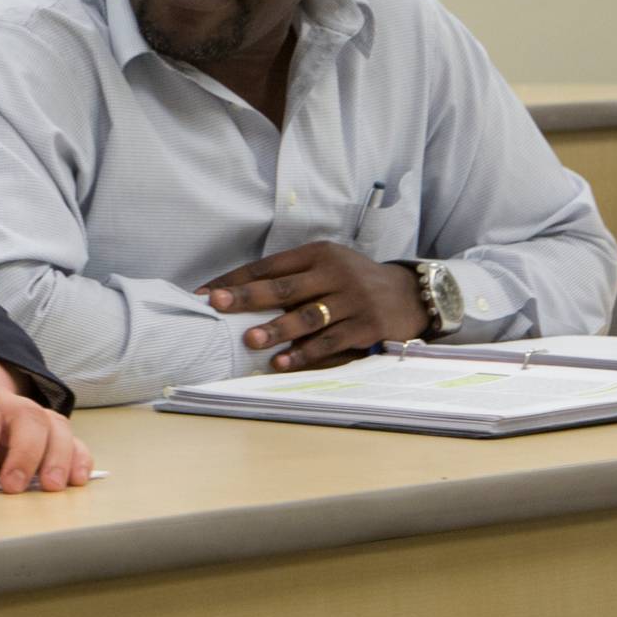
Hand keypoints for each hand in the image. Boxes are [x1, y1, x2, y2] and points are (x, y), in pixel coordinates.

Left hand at [0, 346, 90, 492]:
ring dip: (58, 456)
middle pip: (25, 417)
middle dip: (24, 453)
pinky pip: (71, 436)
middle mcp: (4, 401)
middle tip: (13, 488)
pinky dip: (79, 456)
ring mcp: (29, 413)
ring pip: (53, 424)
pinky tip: (78, 480)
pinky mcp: (47, 427)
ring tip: (53, 488)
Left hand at [202, 243, 428, 369]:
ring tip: (249, 340)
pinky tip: (282, 362)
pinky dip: (305, 354)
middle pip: (285, 287)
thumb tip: (237, 294)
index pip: (269, 265)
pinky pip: (331, 342)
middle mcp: (335, 273)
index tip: (205, 293)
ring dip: (277, 329)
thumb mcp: (328, 265)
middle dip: (248, 297)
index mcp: (319, 254)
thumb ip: (292, 276)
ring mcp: (353, 300)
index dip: (236, 279)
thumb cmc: (354, 281)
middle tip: (218, 305)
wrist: (411, 295)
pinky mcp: (367, 326)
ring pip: (308, 316)